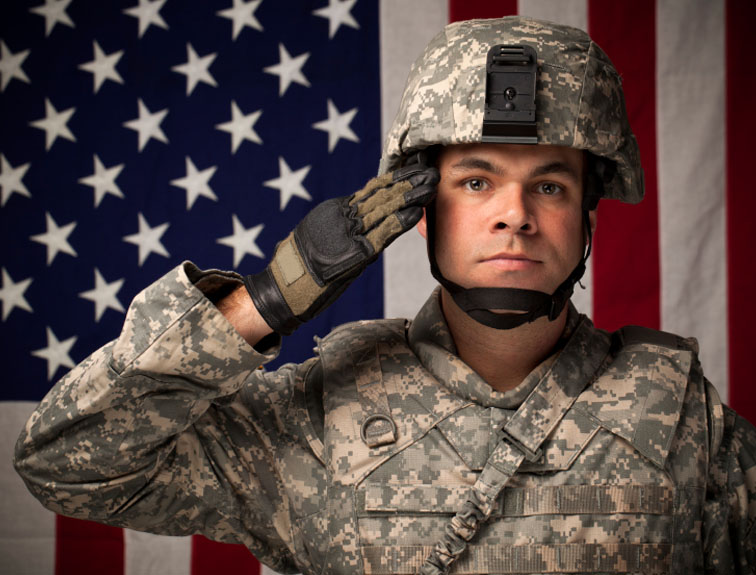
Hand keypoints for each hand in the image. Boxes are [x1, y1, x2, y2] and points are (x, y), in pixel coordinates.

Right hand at [244, 154, 438, 334]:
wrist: (287, 286)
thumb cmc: (303, 266)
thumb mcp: (323, 238)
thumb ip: (344, 228)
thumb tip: (362, 224)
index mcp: (338, 210)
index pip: (373, 190)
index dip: (396, 179)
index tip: (415, 170)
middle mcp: (345, 217)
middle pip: (382, 195)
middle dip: (409, 183)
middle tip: (431, 172)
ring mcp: (349, 233)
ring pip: (384, 210)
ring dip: (410, 197)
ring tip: (430, 186)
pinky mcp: (355, 253)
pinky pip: (381, 234)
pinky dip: (399, 223)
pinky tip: (415, 213)